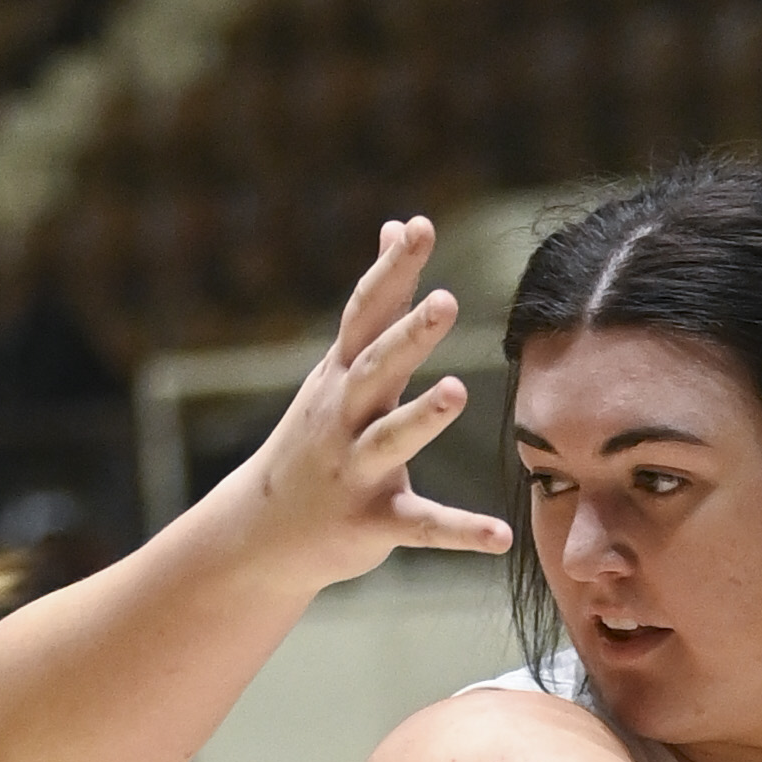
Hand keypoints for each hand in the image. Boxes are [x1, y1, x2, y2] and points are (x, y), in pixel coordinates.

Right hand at [226, 217, 514, 589]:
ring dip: (421, 417)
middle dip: (406, 336)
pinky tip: (500, 536)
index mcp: (340, 377)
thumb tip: (397, 225)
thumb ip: (378, 304)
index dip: (390, 272)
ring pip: (390, 441)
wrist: (261, 532)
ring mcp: (354, 471)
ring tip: (457, 391)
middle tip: (445, 301)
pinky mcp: (370, 523)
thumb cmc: (316, 439)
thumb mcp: (338, 368)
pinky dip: (459, 531)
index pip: (364, 315)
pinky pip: (420, 527)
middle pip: (375, 369)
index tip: (418, 228)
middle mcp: (343, 418)